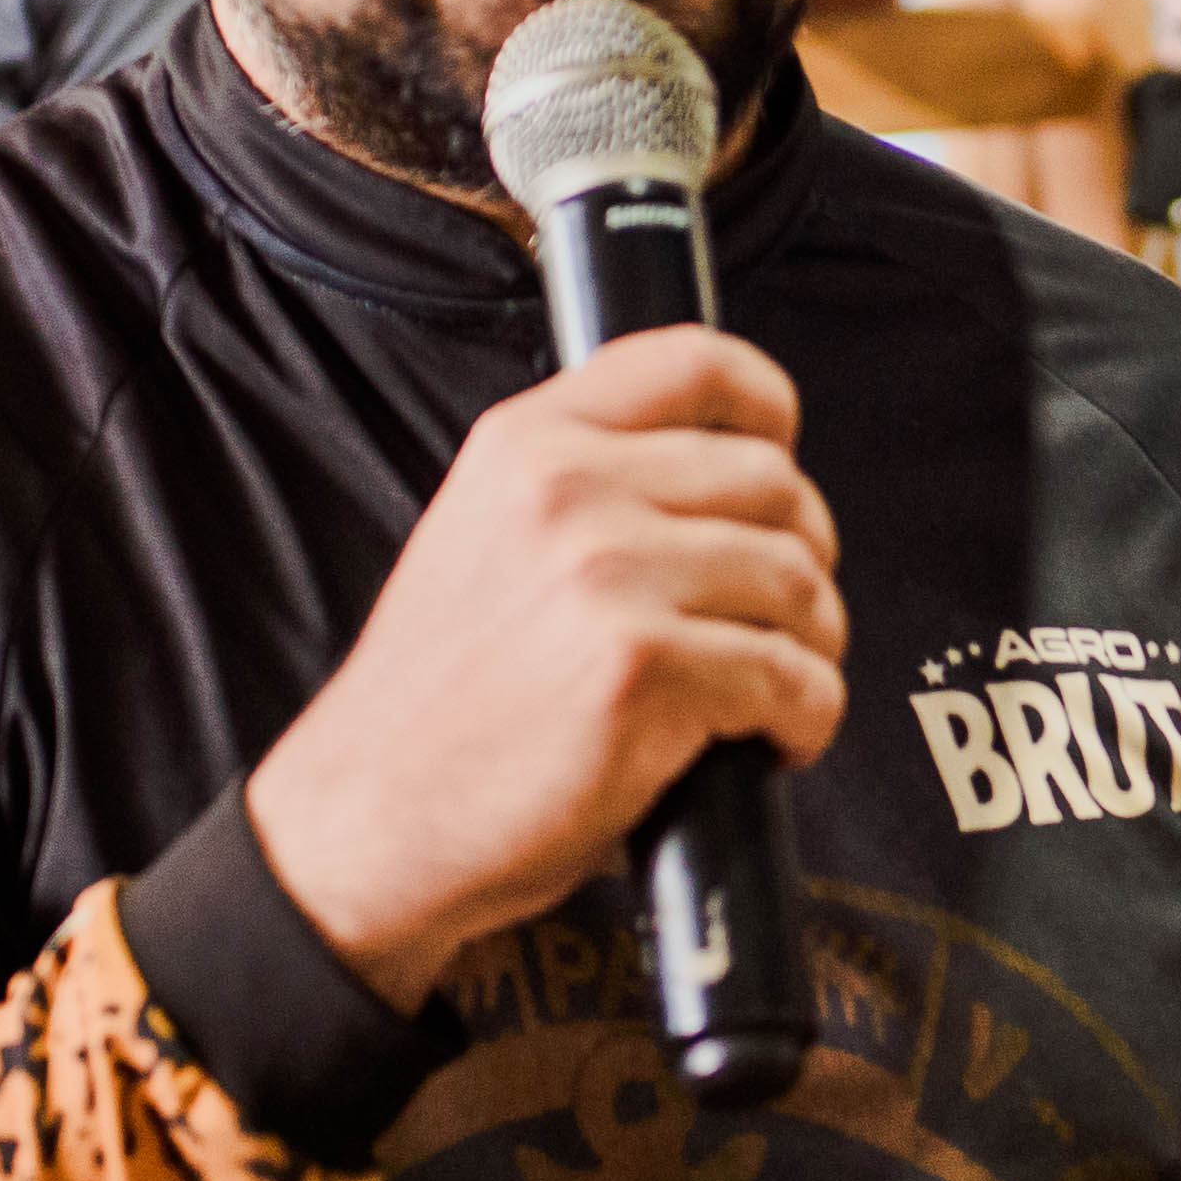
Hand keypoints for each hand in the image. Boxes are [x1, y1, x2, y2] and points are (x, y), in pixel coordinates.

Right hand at [247, 327, 847, 1009]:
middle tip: (783, 616)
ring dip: (813, 643)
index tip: (783, 452)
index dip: (767, 406)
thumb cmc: (437, 704)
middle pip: (772, 481)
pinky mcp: (644, 672)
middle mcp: (568, 491)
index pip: (693, 362)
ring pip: (795, 580)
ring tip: (777, 688)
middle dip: (805, 555)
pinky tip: (771, 742)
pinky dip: (808, 716)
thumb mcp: (481, 537)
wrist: (367, 818)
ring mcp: (608, 578)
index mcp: (526, 443)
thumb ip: (580, 486)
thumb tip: (722, 476)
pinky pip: (792, 676)